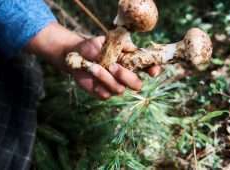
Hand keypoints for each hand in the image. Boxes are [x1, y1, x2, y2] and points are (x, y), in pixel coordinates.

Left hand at [26, 22, 160, 99]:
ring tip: (94, 67)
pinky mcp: (103, 93)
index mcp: (131, 62)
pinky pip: (105, 94)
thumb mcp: (105, 41)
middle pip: (136, 84)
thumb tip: (129, 48)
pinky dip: (97, 85)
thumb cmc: (93, 46)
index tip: (152, 71)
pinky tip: (90, 74)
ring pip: (119, 89)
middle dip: (126, 76)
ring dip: (107, 78)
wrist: (75, 56)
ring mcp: (115, 86)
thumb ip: (118, 45)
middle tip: (113, 66)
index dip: (153, 70)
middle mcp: (126, 76)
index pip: (148, 67)